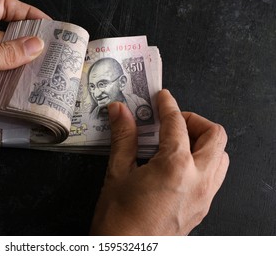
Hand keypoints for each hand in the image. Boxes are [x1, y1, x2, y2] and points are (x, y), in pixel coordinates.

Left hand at [0, 0, 49, 128]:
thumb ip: (6, 54)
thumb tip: (35, 46)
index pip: (3, 7)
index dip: (27, 14)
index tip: (47, 26)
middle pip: (1, 36)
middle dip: (22, 47)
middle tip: (46, 57)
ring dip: (10, 71)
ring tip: (34, 79)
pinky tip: (10, 96)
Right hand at [90, 89, 228, 234]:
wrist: (124, 252)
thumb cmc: (119, 220)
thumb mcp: (117, 173)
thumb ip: (123, 137)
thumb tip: (121, 112)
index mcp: (176, 167)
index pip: (177, 124)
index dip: (168, 105)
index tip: (163, 98)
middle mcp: (198, 180)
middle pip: (214, 136)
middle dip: (194, 121)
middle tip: (171, 122)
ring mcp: (204, 196)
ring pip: (220, 157)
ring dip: (203, 142)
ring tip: (176, 143)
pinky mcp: (202, 208)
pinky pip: (214, 176)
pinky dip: (202, 162)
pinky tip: (177, 166)